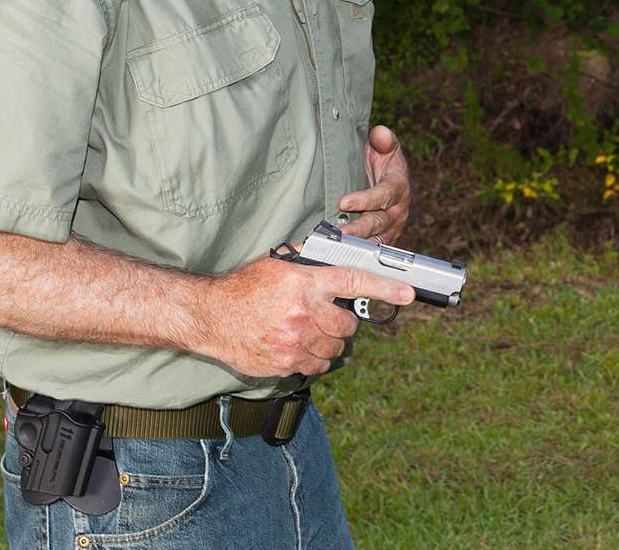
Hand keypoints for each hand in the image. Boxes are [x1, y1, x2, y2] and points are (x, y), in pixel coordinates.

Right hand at [199, 256, 414, 377]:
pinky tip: (296, 346)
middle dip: (340, 321)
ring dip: (328, 341)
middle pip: (348, 324)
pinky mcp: (287, 362)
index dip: (385, 288)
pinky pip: (319, 365)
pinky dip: (314, 358)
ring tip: (305, 331)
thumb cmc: (244, 289)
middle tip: (322, 315)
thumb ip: (310, 260)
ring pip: (336, 347)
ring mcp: (296, 340)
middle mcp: (303, 311)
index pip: (353, 281)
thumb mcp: (276, 265)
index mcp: (304, 282)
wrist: (211, 317)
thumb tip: (341, 254)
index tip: (407, 294)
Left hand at [338, 125, 410, 243]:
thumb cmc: (382, 160)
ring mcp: (390, 227)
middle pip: (379, 222)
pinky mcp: (381, 238)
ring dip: (358, 244)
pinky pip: (371, 249)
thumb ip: (383, 140)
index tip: (344, 202)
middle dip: (359, 228)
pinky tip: (340, 255)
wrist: (384, 175)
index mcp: (398, 187)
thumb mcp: (384, 146)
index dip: (365, 199)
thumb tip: (381, 134)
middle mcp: (397, 210)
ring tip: (338, 248)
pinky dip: (357, 252)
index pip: (383, 195)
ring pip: (376, 239)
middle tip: (340, 233)